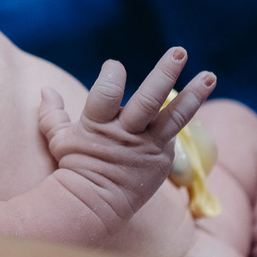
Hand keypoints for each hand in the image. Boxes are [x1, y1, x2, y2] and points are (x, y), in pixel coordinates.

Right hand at [38, 47, 216, 230]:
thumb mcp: (57, 138)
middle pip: (149, 99)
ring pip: (174, 117)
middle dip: (165, 73)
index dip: (112, 73)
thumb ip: (52, 113)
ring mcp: (147, 147)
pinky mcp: (161, 159)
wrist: (93, 205)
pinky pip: (173, 134)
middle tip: (180, 51)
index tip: (113, 67)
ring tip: (210, 75)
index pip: (107, 90)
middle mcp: (126, 134)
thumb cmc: (73, 167)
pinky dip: (182, 116)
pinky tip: (193, 101)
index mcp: (98, 125)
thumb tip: (45, 89)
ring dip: (194, 95)